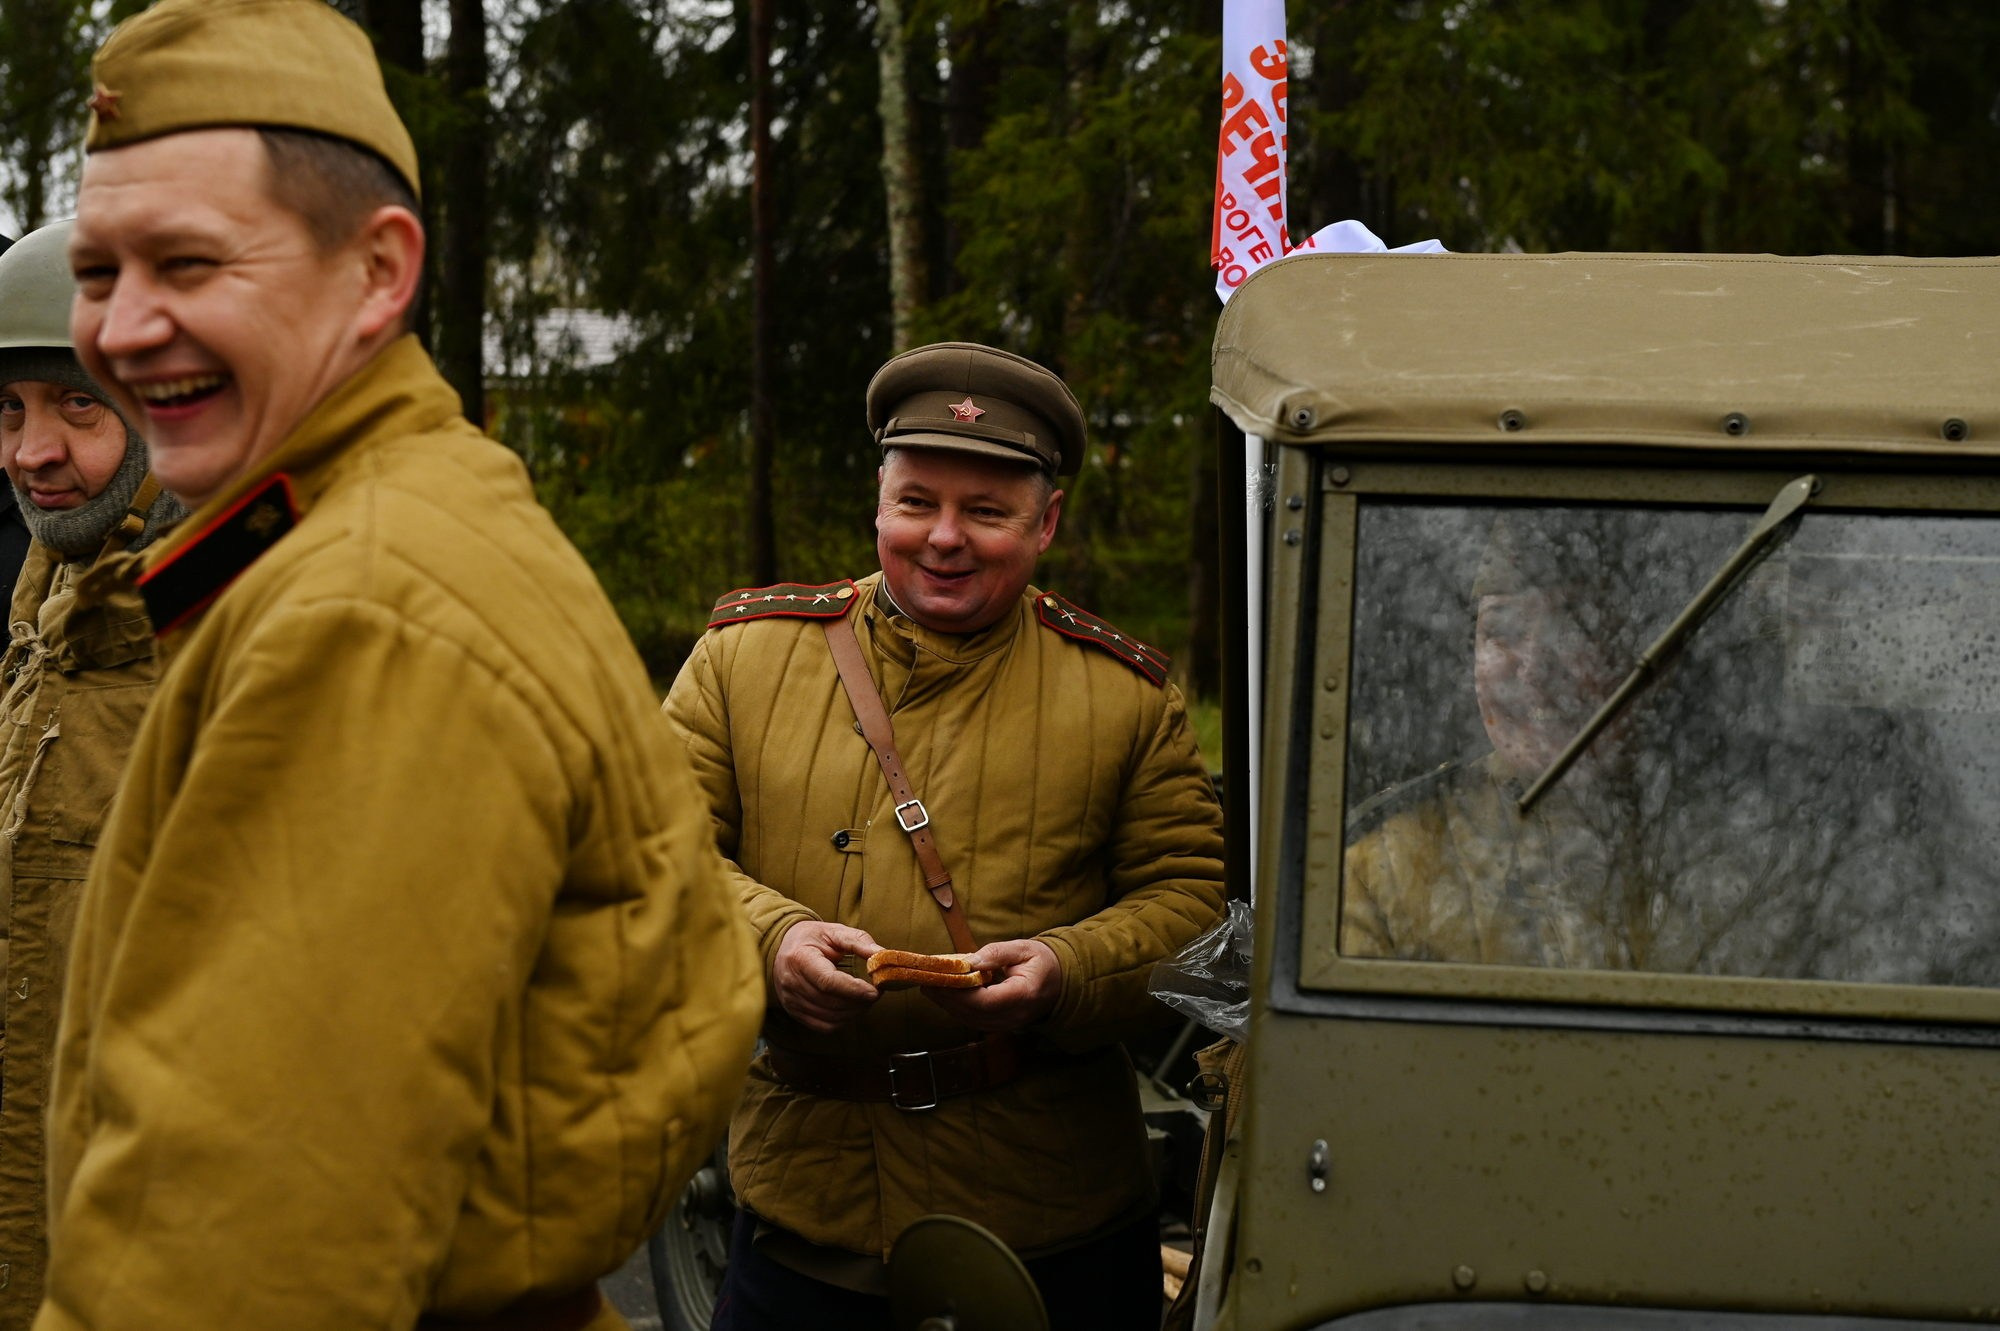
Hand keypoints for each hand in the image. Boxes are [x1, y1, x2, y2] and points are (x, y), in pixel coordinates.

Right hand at [773, 921, 880, 1032]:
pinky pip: (823, 1026)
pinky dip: (843, 1021)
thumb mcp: (835, 932)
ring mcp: (791, 1000)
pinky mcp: (794, 1012)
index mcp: (799, 958)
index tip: (876, 990)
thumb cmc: (813, 938)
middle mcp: (791, 982)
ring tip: (866, 999)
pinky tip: (852, 1008)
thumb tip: (883, 956)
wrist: (785, 947)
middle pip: (830, 1002)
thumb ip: (859, 942)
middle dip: (859, 1001)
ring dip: (854, 1012)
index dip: (854, 989)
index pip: (827, 981)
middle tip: (877, 993)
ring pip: (829, 1017)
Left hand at [925, 938, 1061, 1032]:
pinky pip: (974, 1020)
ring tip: (930, 986)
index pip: (986, 1000)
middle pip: (974, 1013)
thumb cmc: (1042, 962)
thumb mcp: (1025, 948)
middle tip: (927, 980)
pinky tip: (944, 995)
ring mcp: (1008, 1025)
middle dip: (947, 997)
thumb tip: (971, 961)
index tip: (942, 977)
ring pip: (971, 1020)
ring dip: (948, 1004)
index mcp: (1024, 995)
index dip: (960, 992)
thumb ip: (998, 953)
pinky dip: (957, 1008)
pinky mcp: (1001, 1025)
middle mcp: (1015, 1016)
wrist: (1059, 982)